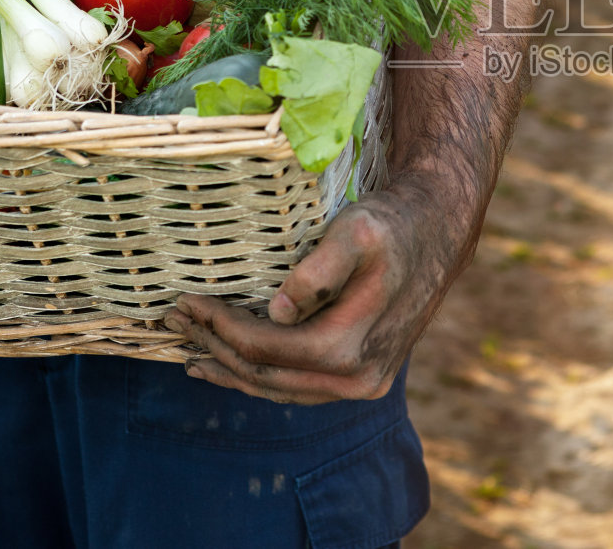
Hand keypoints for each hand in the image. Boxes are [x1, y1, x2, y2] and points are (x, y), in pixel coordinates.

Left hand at [163, 173, 465, 404]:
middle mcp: (357, 379)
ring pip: (278, 388)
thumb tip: (277, 312)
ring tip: (191, 352)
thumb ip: (318, 270)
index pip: (262, 347)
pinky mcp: (362, 378)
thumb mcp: (356, 231)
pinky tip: (235, 366)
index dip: (217, 326)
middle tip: (173, 321)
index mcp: (349, 347)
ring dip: (231, 369)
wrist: (439, 229)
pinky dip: (261, 376)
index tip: (184, 301)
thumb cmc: (394, 224)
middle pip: (264, 374)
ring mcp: (361, 384)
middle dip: (213, 348)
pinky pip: (298, 385)